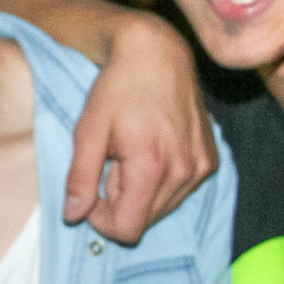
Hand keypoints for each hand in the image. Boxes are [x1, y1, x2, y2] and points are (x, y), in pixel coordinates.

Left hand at [65, 14, 215, 244]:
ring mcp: (201, 167)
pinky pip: (181, 192)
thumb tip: (73, 216)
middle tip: (112, 163)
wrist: (157, 53)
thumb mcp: (88, 131)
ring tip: (131, 154)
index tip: (93, 190)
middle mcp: (184, 172)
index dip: (102, 219)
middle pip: (145, 222)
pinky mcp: (210, 161)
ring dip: (141, 192)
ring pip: (163, 209)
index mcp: (151, 167)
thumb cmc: (117, 89)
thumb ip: (80, 178)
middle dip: (122, 202)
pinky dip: (162, 181)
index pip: (127, 230)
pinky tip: (151, 149)